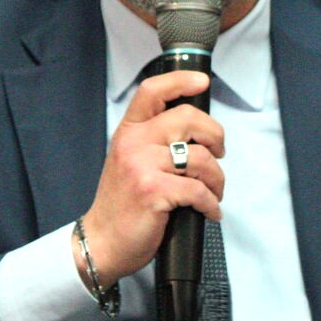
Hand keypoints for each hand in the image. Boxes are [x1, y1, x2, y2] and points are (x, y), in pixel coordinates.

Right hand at [76, 70, 224, 283]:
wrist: (102, 240)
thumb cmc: (122, 203)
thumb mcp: (130, 160)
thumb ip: (154, 140)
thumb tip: (197, 129)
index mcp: (129, 131)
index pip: (152, 91)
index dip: (180, 80)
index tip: (202, 82)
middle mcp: (134, 143)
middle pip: (188, 118)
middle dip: (215, 136)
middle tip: (218, 154)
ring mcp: (143, 167)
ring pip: (201, 158)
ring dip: (217, 179)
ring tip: (213, 192)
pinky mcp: (154, 192)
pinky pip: (199, 191)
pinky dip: (211, 203)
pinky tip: (209, 211)